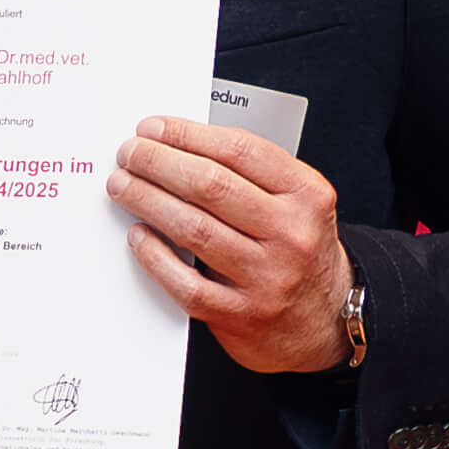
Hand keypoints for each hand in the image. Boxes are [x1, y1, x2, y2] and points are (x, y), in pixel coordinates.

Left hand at [112, 115, 355, 376]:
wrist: (325, 320)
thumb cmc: (299, 250)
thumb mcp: (297, 203)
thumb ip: (252, 174)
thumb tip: (179, 144)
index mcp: (307, 195)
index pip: (239, 150)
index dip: (187, 134)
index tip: (153, 128)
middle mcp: (292, 235)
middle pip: (210, 186)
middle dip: (158, 163)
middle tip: (130, 154)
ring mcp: (267, 278)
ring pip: (194, 229)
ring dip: (148, 201)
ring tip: (123, 186)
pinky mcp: (242, 316)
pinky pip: (187, 284)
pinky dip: (155, 257)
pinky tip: (139, 237)